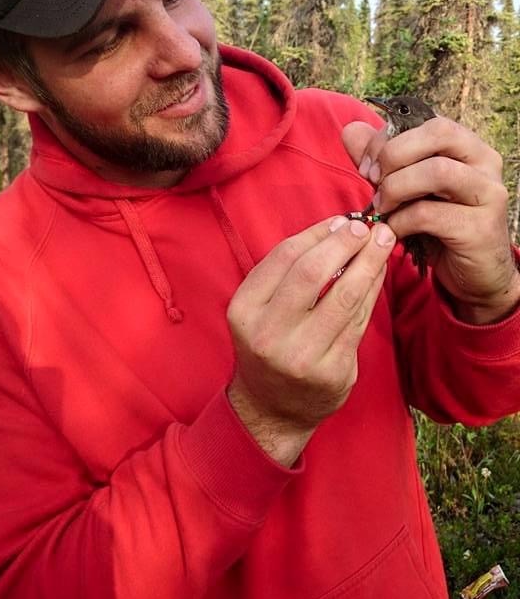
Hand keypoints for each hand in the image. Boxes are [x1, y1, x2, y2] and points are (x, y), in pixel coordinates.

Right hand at [227, 216, 395, 465]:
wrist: (271, 408)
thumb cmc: (270, 344)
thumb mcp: (259, 308)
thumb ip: (288, 271)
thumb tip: (338, 227)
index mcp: (244, 310)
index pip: (284, 257)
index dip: (318, 233)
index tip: (342, 220)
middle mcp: (268, 334)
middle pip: (311, 273)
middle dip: (344, 244)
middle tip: (367, 227)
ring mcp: (301, 356)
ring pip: (343, 296)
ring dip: (369, 263)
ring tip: (384, 242)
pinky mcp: (333, 372)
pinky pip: (358, 321)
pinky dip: (372, 291)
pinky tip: (379, 273)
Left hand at [342, 115, 519, 323]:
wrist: (474, 275)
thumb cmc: (438, 226)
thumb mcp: (405, 188)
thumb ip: (380, 158)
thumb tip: (350, 130)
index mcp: (466, 145)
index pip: (426, 121)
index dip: (387, 138)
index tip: (365, 166)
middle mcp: (484, 162)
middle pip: (438, 133)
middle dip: (393, 154)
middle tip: (372, 180)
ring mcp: (488, 193)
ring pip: (437, 171)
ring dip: (396, 188)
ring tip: (381, 207)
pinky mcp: (481, 227)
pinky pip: (431, 214)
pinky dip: (401, 221)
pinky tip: (393, 231)